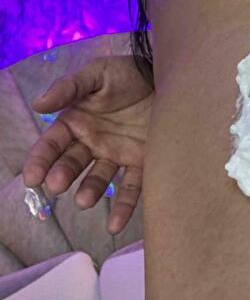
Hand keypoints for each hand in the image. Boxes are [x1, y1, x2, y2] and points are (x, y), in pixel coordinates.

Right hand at [22, 55, 153, 233]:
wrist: (168, 76)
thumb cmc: (128, 73)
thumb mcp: (97, 74)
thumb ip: (69, 88)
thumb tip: (38, 104)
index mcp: (77, 122)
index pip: (53, 144)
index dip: (41, 160)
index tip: (32, 178)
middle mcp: (94, 142)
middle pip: (73, 163)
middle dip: (63, 175)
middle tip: (57, 185)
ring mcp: (118, 154)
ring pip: (100, 178)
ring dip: (90, 191)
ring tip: (84, 201)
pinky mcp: (143, 162)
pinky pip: (132, 187)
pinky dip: (123, 207)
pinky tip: (115, 226)